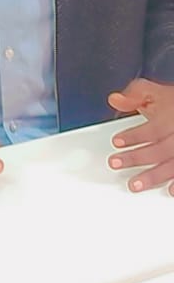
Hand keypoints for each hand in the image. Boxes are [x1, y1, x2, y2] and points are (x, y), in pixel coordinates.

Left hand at [108, 78, 173, 193]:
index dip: (133, 136)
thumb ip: (136, 94)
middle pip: (160, 149)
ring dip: (154, 176)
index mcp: (171, 116)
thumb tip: (115, 100)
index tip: (116, 142)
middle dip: (136, 158)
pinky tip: (169, 191)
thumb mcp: (155, 92)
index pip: (152, 129)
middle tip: (115, 163)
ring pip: (173, 164)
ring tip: (135, 185)